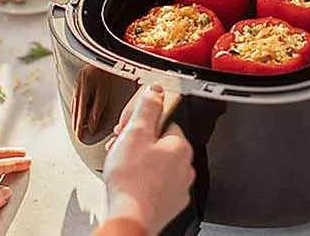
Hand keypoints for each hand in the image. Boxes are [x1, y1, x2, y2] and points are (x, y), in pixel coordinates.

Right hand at [71, 65, 111, 138]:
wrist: (99, 58)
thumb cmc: (104, 75)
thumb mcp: (103, 93)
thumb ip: (97, 109)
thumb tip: (92, 125)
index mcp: (83, 91)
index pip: (80, 114)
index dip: (79, 126)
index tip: (79, 136)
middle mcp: (77, 89)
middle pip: (75, 111)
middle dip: (76, 124)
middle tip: (77, 135)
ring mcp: (76, 86)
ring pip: (75, 106)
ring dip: (75, 117)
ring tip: (77, 127)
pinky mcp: (78, 84)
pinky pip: (76, 100)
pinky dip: (76, 109)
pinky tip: (78, 113)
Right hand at [103, 86, 194, 235]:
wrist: (130, 218)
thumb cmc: (132, 181)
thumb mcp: (135, 133)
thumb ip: (147, 108)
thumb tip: (155, 91)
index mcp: (180, 146)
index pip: (166, 122)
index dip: (145, 124)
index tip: (132, 129)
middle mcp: (185, 167)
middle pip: (162, 144)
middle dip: (141, 145)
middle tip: (124, 149)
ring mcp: (179, 187)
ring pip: (159, 166)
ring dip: (142, 164)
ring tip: (124, 168)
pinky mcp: (169, 204)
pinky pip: (157, 185)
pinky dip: (145, 183)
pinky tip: (131, 184)